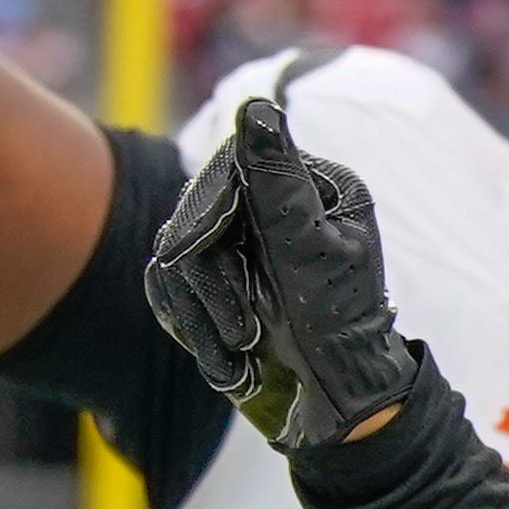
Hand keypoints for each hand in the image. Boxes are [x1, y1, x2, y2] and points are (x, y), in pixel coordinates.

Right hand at [143, 93, 426, 451]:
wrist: (336, 402)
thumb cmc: (336, 328)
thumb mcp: (309, 252)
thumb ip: (279, 182)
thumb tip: (257, 107)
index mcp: (314, 187)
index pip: (233, 168)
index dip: (208, 214)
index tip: (200, 258)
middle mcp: (280, 207)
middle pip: (199, 215)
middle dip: (210, 278)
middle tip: (244, 329)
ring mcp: (247, 243)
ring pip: (178, 256)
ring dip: (202, 311)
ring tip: (243, 347)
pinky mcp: (222, 279)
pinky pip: (172, 289)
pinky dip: (192, 325)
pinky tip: (229, 358)